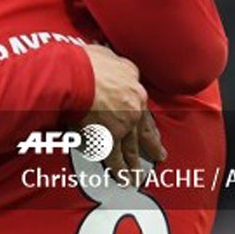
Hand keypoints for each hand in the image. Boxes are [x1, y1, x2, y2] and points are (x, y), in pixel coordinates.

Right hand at [81, 45, 166, 173]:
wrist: (75, 76)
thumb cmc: (83, 62)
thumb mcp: (102, 53)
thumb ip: (107, 58)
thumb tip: (103, 54)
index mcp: (131, 80)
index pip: (139, 97)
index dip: (141, 108)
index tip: (144, 117)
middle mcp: (134, 102)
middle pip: (144, 126)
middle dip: (152, 142)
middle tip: (159, 154)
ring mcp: (124, 123)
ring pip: (132, 146)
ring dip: (135, 161)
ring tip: (139, 174)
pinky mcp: (110, 138)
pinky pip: (116, 158)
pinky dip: (120, 171)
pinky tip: (124, 180)